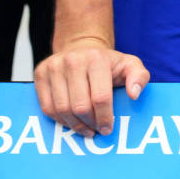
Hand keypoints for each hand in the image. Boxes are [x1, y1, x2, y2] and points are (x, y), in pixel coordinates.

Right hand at [33, 40, 148, 135]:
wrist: (80, 48)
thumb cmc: (107, 63)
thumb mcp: (129, 64)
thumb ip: (139, 77)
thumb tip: (134, 95)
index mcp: (96, 58)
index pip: (100, 98)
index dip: (105, 118)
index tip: (107, 129)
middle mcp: (72, 60)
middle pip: (80, 106)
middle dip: (90, 123)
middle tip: (97, 130)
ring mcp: (53, 67)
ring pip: (62, 109)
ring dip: (74, 125)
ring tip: (85, 129)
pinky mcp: (40, 74)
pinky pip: (47, 107)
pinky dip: (59, 120)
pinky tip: (70, 122)